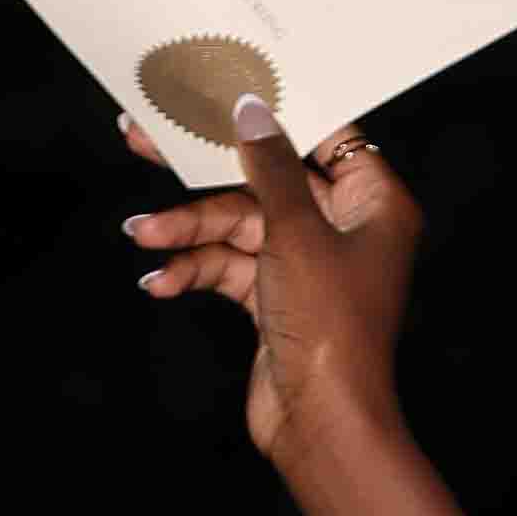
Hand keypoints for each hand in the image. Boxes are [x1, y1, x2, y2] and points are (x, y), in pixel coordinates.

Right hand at [117, 101, 420, 465]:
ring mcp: (307, 265)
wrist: (321, 426)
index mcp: (373, 204)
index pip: (324, 136)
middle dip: (204, 176)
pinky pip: (229, 267)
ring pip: (238, 227)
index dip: (274, 113)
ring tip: (143, 234)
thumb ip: (270, 166)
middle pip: (266, 180)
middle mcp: (343, 229)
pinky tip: (160, 281)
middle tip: (146, 141)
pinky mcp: (275, 299)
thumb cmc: (332, 331)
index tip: (223, 89)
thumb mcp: (297, 233)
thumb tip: (252, 112)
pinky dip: (195, 270)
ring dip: (188, 231)